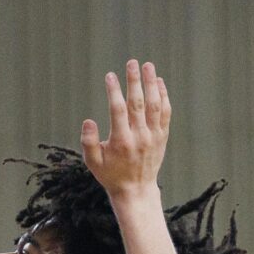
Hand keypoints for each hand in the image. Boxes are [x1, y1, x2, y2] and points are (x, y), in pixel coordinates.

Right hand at [80, 60, 169, 198]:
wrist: (136, 190)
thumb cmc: (111, 175)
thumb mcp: (93, 163)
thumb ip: (88, 142)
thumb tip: (88, 120)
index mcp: (121, 141)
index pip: (118, 110)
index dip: (114, 91)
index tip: (110, 76)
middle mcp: (139, 136)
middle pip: (138, 103)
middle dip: (134, 81)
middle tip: (132, 63)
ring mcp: (153, 136)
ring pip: (155, 105)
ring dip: (152, 83)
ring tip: (148, 66)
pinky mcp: (162, 136)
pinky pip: (165, 113)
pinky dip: (163, 96)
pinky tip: (159, 83)